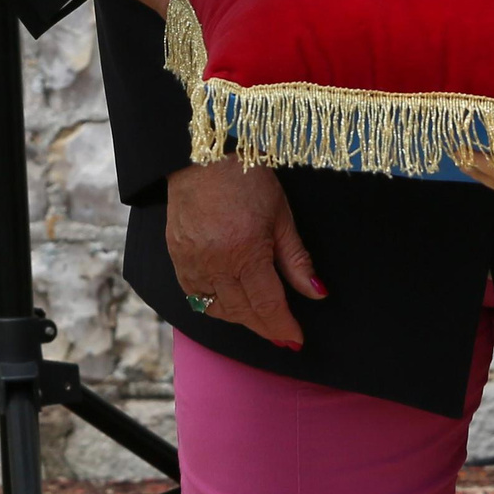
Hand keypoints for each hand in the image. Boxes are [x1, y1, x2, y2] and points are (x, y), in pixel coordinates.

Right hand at [165, 162, 321, 348]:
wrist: (202, 153)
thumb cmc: (247, 177)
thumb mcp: (281, 214)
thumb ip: (297, 259)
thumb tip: (316, 293)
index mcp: (246, 252)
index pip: (268, 305)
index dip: (284, 327)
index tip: (296, 340)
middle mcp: (216, 264)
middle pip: (244, 313)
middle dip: (265, 326)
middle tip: (282, 333)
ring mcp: (192, 263)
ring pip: (218, 310)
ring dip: (241, 318)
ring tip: (258, 315)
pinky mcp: (176, 257)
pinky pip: (195, 296)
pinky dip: (213, 304)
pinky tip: (229, 299)